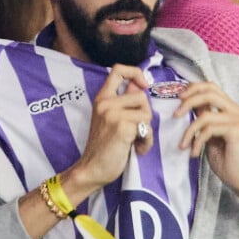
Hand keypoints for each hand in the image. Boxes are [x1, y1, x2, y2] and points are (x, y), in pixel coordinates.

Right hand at [75, 64, 152, 190]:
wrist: (91, 169)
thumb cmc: (103, 146)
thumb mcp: (109, 119)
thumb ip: (123, 102)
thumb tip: (140, 86)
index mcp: (102, 98)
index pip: (118, 70)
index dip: (136, 73)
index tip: (143, 86)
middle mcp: (106, 102)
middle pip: (141, 96)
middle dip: (145, 114)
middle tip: (135, 130)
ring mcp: (113, 114)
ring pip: (147, 113)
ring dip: (146, 130)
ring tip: (134, 141)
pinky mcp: (122, 127)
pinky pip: (147, 129)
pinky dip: (145, 142)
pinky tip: (136, 149)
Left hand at [175, 81, 238, 199]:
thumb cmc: (227, 160)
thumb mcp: (209, 136)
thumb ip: (203, 120)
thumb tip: (188, 106)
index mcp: (231, 109)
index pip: (212, 87)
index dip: (194, 88)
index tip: (179, 98)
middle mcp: (237, 110)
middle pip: (209, 92)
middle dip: (188, 101)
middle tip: (175, 114)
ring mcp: (238, 119)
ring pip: (205, 114)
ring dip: (189, 131)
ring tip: (183, 145)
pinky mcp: (236, 131)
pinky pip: (208, 129)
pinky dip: (197, 141)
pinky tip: (194, 153)